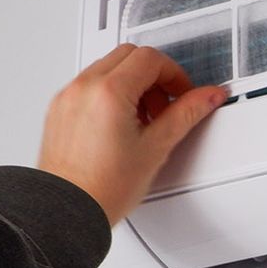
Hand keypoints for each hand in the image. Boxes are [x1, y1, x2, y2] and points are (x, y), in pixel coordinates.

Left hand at [36, 44, 227, 224]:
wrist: (66, 211)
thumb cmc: (103, 189)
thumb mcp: (156, 148)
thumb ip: (186, 114)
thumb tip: (208, 97)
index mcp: (109, 92)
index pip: (150, 59)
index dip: (175, 74)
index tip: (182, 94)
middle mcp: (84, 88)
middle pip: (128, 56)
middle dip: (153, 75)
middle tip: (165, 105)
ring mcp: (68, 97)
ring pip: (107, 67)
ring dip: (132, 83)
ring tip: (143, 119)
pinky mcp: (59, 109)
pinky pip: (88, 84)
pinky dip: (109, 93)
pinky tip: (120, 124)